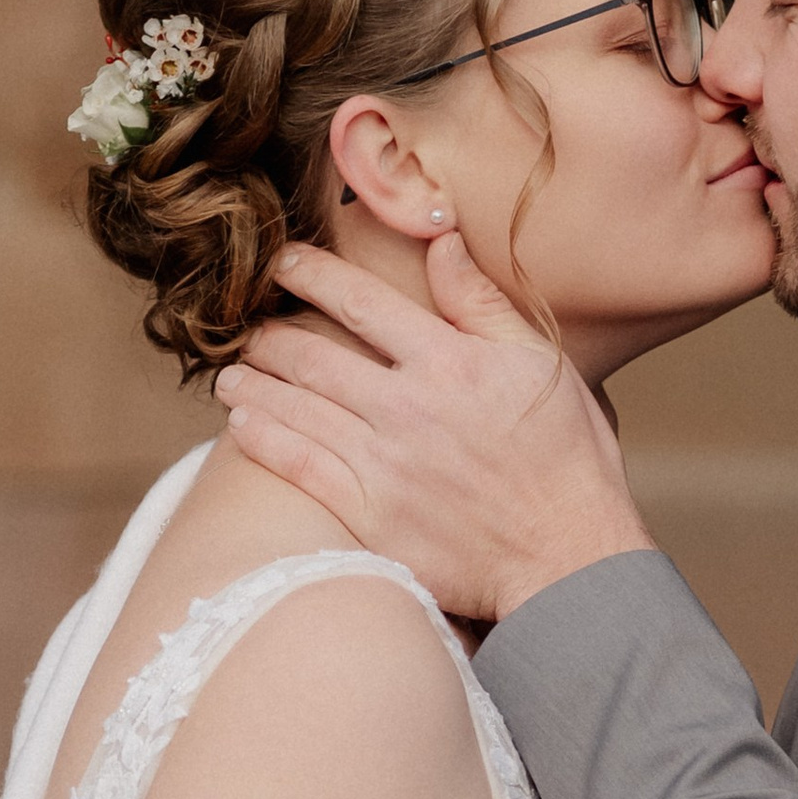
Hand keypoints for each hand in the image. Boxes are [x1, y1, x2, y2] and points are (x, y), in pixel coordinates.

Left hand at [213, 234, 657, 621]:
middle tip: (247, 326)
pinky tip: (242, 422)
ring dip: (253, 382)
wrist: (567, 556)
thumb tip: (441, 241)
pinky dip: (262, 437)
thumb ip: (481, 302)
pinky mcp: (370, 514)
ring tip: (230, 372)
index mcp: (449, 361)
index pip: (360, 301)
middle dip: (269, 333)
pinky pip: (298, 464)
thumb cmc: (565, 460)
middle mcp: (408, 406)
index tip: (283, 261)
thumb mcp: (540, 364)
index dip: (311, 274)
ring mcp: (383, 463)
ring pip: (295, 406)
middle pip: (313, 354)